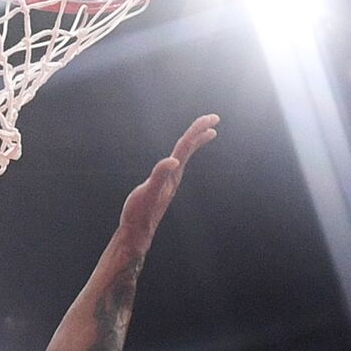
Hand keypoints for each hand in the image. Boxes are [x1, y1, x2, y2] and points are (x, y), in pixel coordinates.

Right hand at [119, 114, 219, 252]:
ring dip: (195, 141)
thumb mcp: (147, 192)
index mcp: (172, 174)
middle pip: (188, 148)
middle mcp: (174, 176)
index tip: (211, 119)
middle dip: (200, 132)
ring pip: (185, 155)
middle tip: (213, 118)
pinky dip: (183, 153)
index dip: (197, 130)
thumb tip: (174, 161)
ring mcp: (170, 181)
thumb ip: (159, 176)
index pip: (186, 147)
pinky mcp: (163, 185)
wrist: (137, 232)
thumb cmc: (140, 213)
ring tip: (206, 132)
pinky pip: (177, 163)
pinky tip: (181, 155)